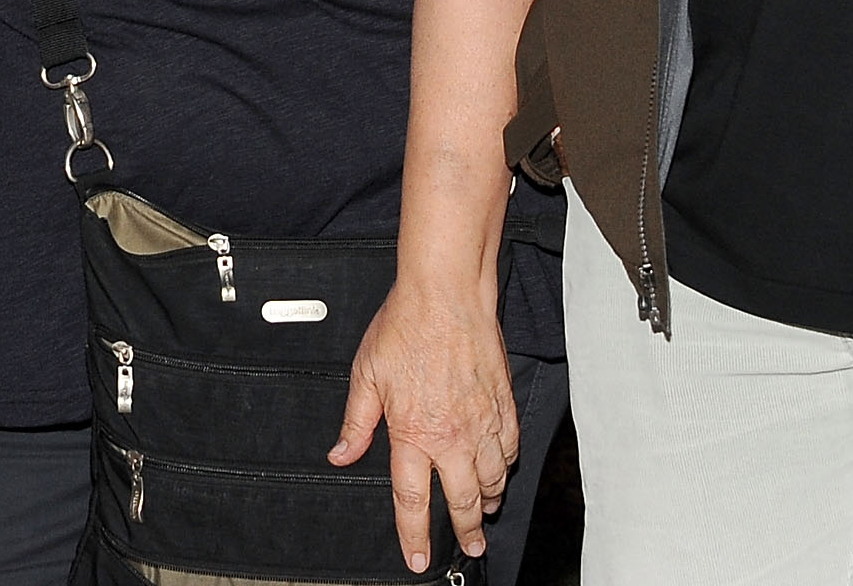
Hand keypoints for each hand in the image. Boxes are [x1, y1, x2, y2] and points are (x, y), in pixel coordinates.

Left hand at [331, 271, 517, 570]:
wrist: (446, 294)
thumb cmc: (405, 326)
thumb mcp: (366, 375)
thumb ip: (356, 422)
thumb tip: (341, 454)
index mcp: (412, 433)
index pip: (412, 500)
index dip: (414, 536)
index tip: (417, 558)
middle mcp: (451, 435)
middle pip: (462, 501)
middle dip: (466, 531)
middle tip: (470, 547)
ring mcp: (482, 421)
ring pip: (492, 479)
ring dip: (488, 501)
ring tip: (485, 512)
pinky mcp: (502, 404)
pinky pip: (510, 448)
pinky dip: (507, 466)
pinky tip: (501, 468)